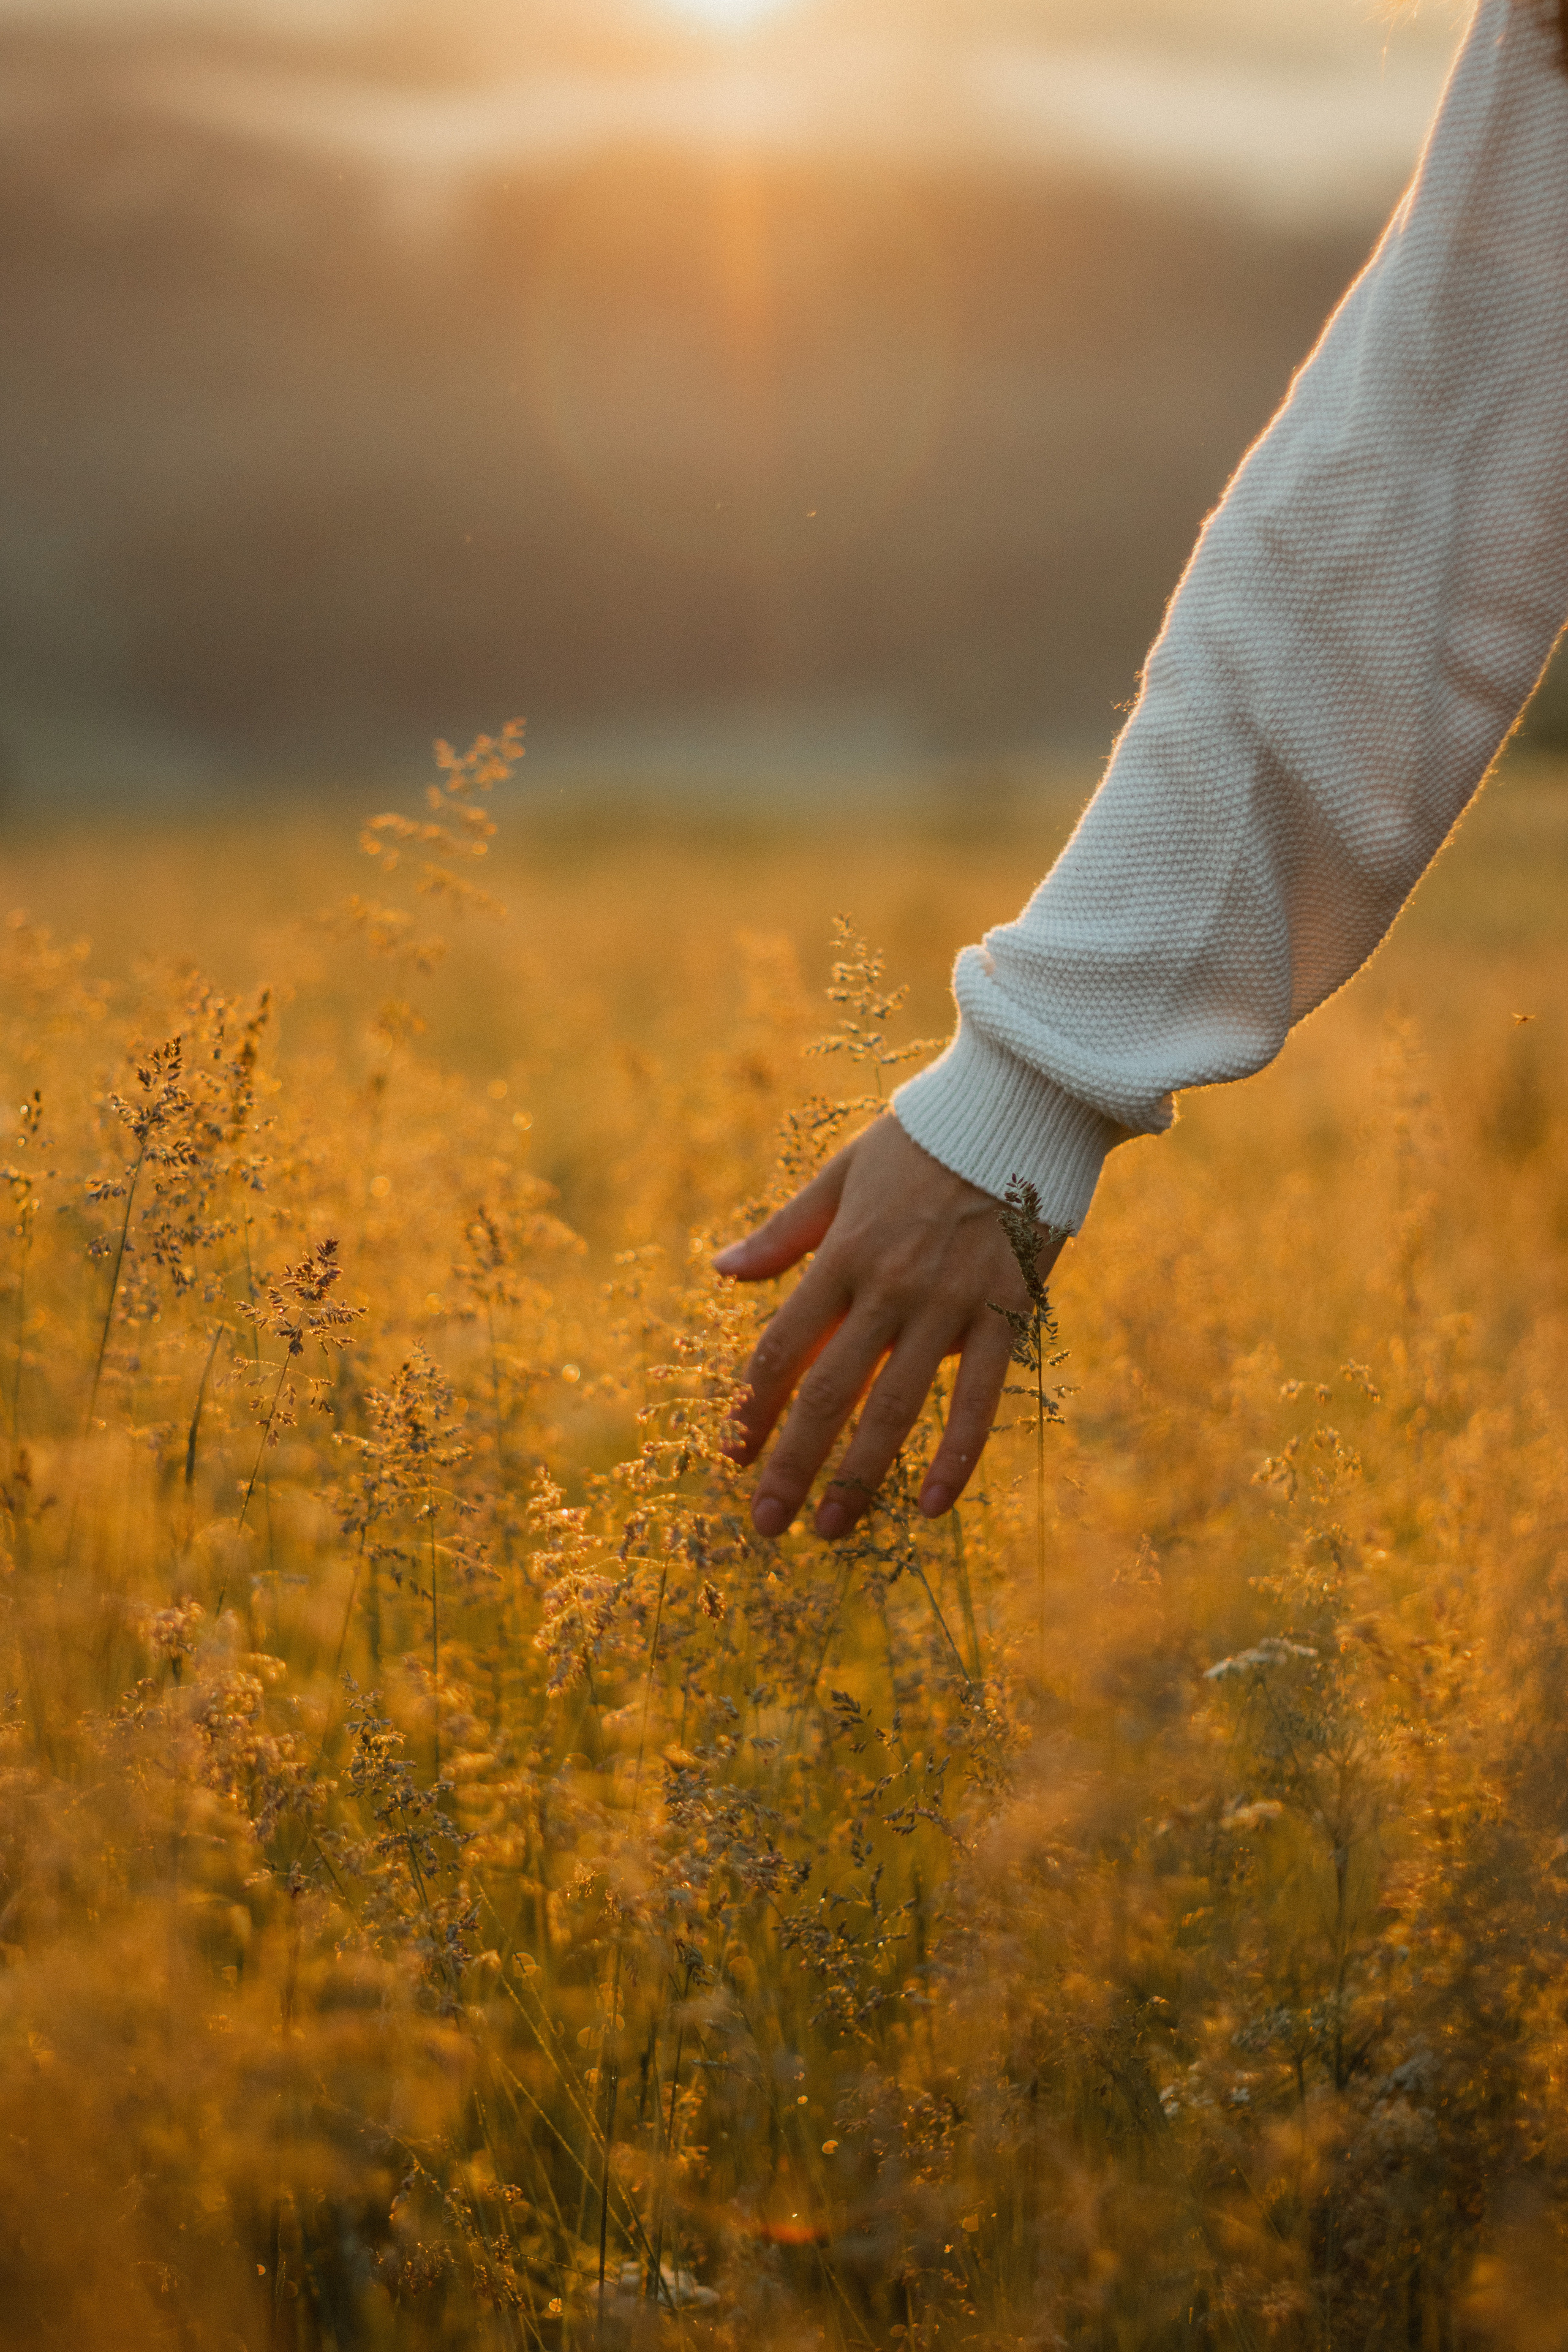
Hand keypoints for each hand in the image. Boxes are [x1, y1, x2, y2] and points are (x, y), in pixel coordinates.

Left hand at [713, 1114, 1063, 1539]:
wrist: (1019, 1109)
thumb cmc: (924, 1141)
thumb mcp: (842, 1174)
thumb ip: (785, 1232)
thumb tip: (722, 1271)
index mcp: (843, 1253)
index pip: (783, 1347)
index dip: (752, 1409)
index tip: (732, 1457)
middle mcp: (889, 1288)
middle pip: (829, 1393)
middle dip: (792, 1465)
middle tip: (766, 1525)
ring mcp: (950, 1305)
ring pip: (895, 1407)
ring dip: (859, 1477)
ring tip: (831, 1531)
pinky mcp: (1008, 1313)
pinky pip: (979, 1399)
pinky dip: (955, 1457)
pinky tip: (931, 1506)